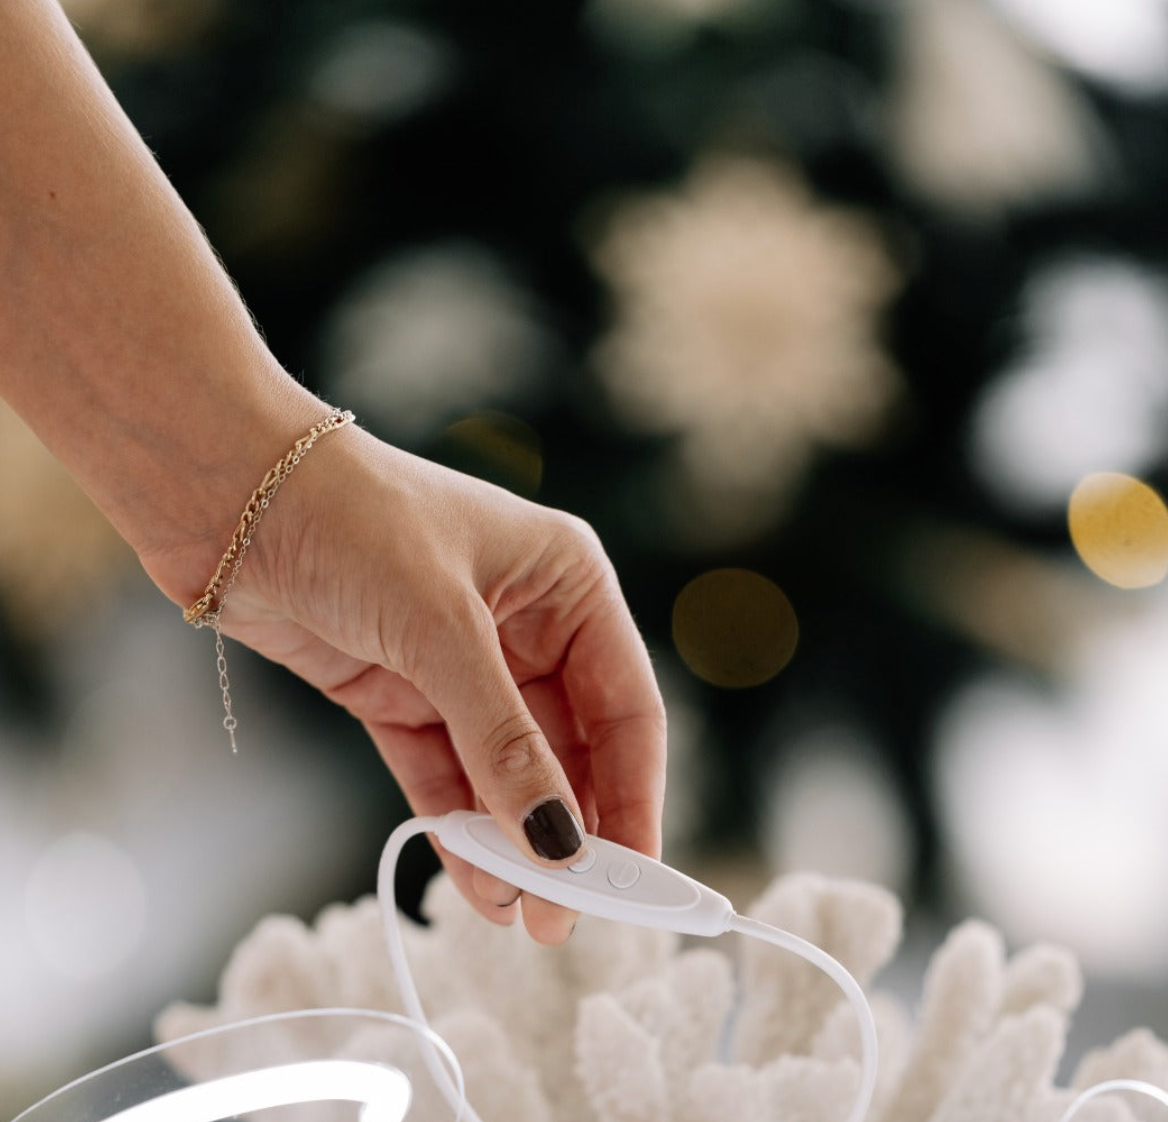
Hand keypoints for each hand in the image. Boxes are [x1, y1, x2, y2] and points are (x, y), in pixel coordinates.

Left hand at [183, 424, 667, 943]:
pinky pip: (445, 773)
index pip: (625, 707)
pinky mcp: (398, 692)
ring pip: (505, 771)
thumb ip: (504, 741)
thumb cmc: (354, 520)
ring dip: (511, 841)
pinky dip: (459, 826)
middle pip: (569, 749)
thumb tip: (560, 845)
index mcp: (567, 586)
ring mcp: (459, 664)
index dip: (635, 794)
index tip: (638, 875)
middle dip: (568, 831)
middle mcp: (524, 626)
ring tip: (518, 912)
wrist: (225, 496)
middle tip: (566, 913)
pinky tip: (476, 882)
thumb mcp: (442, 629)